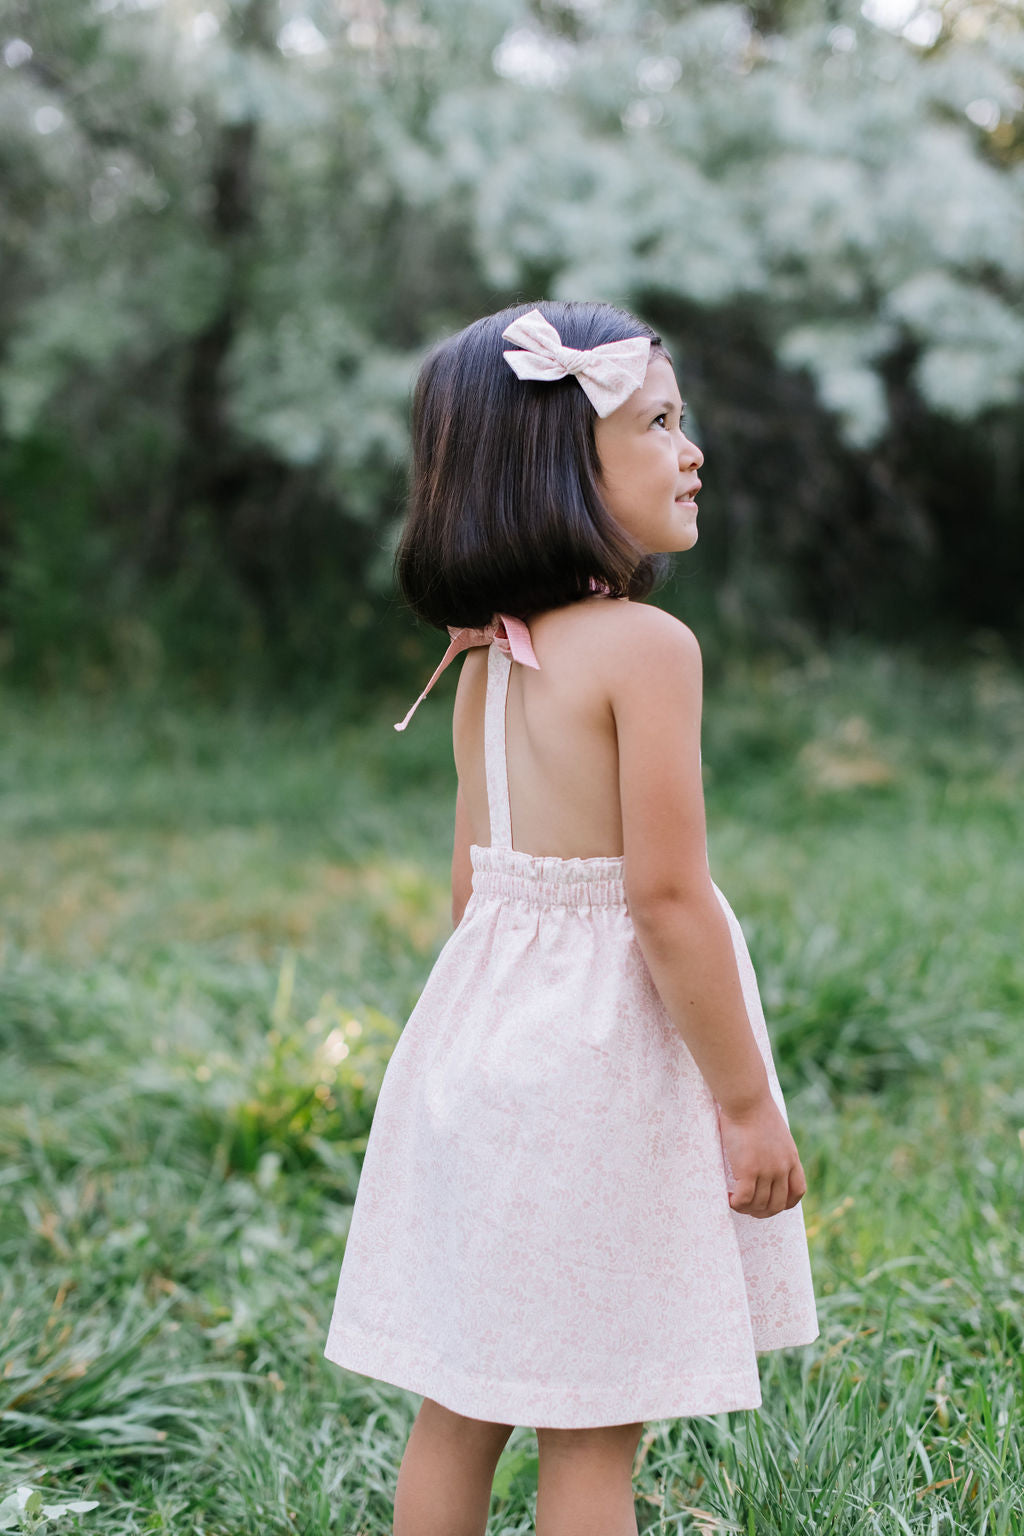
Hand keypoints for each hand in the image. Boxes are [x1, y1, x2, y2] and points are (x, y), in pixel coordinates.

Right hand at [717, 1096, 806, 1218]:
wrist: (747, 1100)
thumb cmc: (754, 1108)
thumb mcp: (774, 1131)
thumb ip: (774, 1146)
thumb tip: (762, 1152)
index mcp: (791, 1157)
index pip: (797, 1192)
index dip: (785, 1203)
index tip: (770, 1202)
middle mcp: (782, 1167)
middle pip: (778, 1204)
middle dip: (762, 1211)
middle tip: (747, 1207)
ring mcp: (767, 1170)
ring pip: (760, 1204)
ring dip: (747, 1208)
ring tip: (735, 1201)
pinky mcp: (749, 1170)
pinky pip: (744, 1199)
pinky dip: (736, 1204)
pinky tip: (728, 1198)